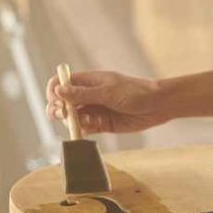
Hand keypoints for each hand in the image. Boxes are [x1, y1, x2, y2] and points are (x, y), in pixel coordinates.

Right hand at [46, 70, 166, 134]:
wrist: (158, 106)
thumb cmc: (136, 92)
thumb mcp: (109, 92)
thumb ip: (84, 94)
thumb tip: (59, 91)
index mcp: (88, 81)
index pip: (60, 84)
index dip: (54, 93)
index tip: (58, 102)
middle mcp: (88, 95)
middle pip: (62, 103)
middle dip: (59, 110)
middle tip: (64, 115)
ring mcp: (94, 110)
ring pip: (72, 117)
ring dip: (72, 121)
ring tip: (84, 121)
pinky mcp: (102, 123)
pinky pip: (85, 128)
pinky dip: (83, 130)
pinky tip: (91, 128)